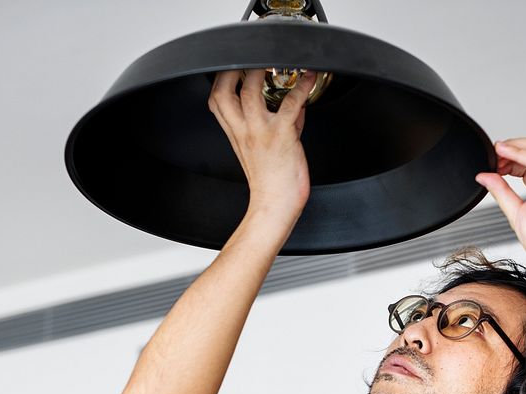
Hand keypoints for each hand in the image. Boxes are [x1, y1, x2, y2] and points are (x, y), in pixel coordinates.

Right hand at [208, 69, 316, 222]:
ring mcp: (261, 131)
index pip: (216, 99)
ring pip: (251, 92)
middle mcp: (244, 129)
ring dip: (261, 70)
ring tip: (275, 60)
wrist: (275, 204)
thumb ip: (279, 121)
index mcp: (236, 132)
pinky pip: (291, 105)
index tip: (232, 65)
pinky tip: (309, 77)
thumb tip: (294, 103)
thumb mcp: (265, 149)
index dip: (221, 78)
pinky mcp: (282, 135)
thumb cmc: (270, 181)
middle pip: (224, 91)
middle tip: (249, 57)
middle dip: (233, 68)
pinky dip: (302, 87)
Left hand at [475, 138, 525, 280]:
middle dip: (511, 148)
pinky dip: (520, 153)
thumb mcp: (515, 213)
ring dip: (515, 146)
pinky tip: (504, 152)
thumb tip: (485, 177)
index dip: (508, 158)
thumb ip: (501, 193)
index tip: (492, 164)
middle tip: (492, 156)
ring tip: (496, 151)